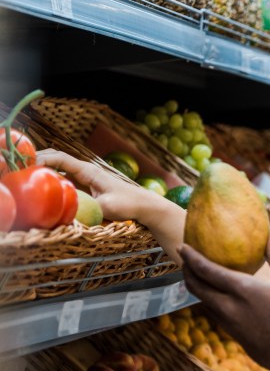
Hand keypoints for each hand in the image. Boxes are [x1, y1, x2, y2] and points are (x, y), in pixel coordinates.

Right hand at [37, 149, 157, 222]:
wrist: (146, 207)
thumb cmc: (130, 204)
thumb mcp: (107, 207)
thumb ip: (87, 208)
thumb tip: (66, 212)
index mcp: (89, 171)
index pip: (60, 158)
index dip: (42, 159)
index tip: (27, 166)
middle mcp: (86, 171)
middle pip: (56, 159)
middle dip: (38, 161)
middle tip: (21, 171)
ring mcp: (86, 179)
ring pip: (60, 169)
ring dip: (44, 170)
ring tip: (28, 177)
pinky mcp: (87, 188)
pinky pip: (65, 179)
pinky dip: (53, 180)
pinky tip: (45, 188)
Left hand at [179, 227, 269, 370]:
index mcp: (243, 290)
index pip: (206, 270)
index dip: (191, 257)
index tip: (182, 246)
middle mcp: (229, 307)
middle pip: (196, 287)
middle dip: (186, 271)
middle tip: (185, 258)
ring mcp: (228, 323)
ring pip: (202, 301)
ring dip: (196, 286)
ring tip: (197, 273)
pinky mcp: (232, 334)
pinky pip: (212, 312)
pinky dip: (208, 299)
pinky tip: (216, 294)